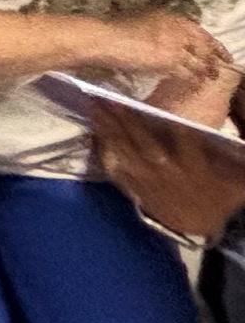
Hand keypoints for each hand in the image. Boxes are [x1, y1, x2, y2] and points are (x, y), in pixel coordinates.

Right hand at [87, 11, 233, 85]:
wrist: (104, 40)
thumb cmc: (116, 30)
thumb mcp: (143, 22)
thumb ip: (162, 29)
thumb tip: (172, 39)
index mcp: (171, 17)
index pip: (199, 31)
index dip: (212, 43)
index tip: (219, 52)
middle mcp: (177, 28)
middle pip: (204, 45)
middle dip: (215, 58)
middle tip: (222, 69)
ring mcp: (175, 44)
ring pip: (200, 60)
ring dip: (207, 71)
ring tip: (211, 79)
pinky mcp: (170, 60)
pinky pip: (189, 73)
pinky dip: (194, 79)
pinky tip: (195, 84)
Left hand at [90, 98, 244, 237]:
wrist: (196, 225)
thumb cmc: (218, 196)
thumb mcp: (237, 183)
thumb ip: (241, 163)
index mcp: (196, 168)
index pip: (189, 145)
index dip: (180, 130)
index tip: (167, 111)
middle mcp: (169, 172)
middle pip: (147, 144)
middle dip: (129, 121)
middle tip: (111, 98)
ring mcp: (148, 179)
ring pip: (126, 151)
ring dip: (109, 129)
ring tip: (95, 106)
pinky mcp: (134, 184)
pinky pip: (116, 166)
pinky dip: (103, 150)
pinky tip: (92, 132)